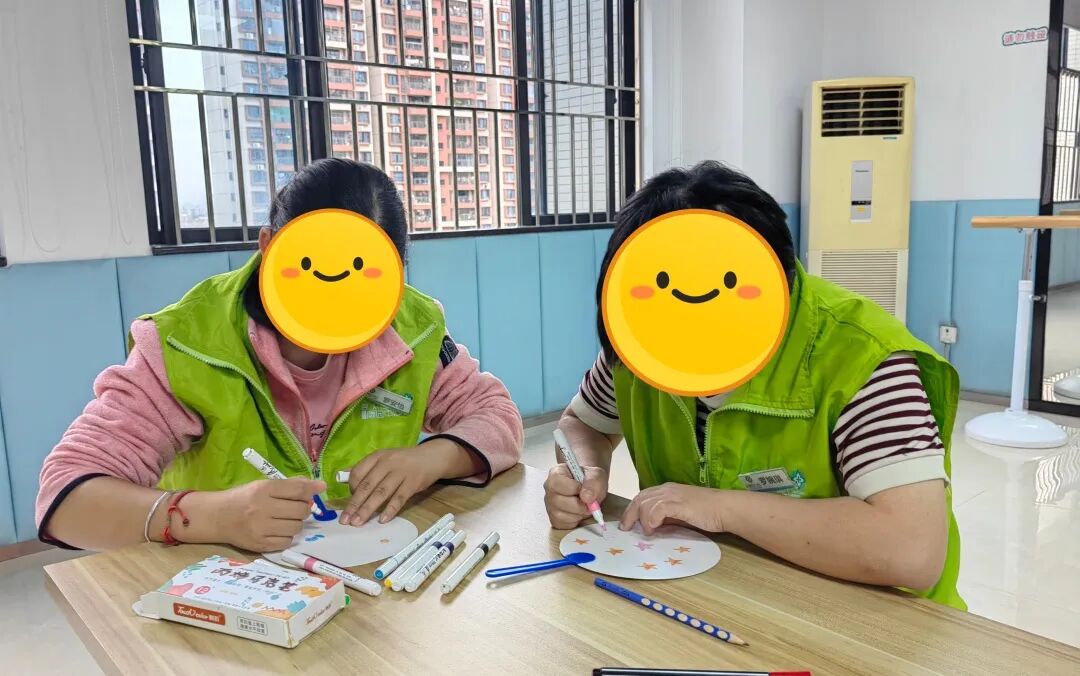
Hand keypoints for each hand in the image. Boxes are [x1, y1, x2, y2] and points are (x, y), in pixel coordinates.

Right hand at [216, 478, 325, 551]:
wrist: (217, 517)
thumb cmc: (244, 498)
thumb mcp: (263, 485)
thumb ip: (289, 485)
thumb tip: (318, 486)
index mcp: (263, 489)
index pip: (297, 490)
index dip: (312, 489)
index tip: (321, 487)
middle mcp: (262, 508)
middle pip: (301, 510)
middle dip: (304, 508)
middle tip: (297, 508)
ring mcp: (261, 528)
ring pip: (296, 527)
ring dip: (296, 523)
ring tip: (286, 519)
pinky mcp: (260, 545)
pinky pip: (287, 541)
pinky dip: (287, 536)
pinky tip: (278, 530)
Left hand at [340, 442, 467, 525]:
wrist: (432, 457)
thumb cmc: (404, 462)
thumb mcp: (385, 459)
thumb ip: (367, 469)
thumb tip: (342, 480)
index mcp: (377, 456)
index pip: (358, 472)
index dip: (351, 489)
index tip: (351, 501)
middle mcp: (387, 463)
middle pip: (367, 485)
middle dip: (354, 504)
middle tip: (345, 520)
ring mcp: (401, 472)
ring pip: (380, 493)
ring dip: (367, 509)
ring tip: (358, 522)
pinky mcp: (413, 483)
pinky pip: (399, 498)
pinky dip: (390, 509)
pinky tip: (382, 520)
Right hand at [543, 463, 608, 528]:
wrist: (590, 490)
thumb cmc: (590, 481)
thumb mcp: (597, 475)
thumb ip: (593, 482)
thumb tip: (586, 497)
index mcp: (556, 474)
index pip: (557, 482)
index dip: (573, 487)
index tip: (583, 488)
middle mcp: (549, 490)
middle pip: (558, 501)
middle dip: (579, 505)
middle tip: (589, 502)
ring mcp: (550, 505)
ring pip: (561, 515)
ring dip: (578, 514)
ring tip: (584, 507)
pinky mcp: (554, 519)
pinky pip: (563, 525)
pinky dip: (575, 521)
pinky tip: (579, 513)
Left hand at [619, 483, 725, 534]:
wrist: (725, 508)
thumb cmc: (707, 513)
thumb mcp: (681, 514)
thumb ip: (667, 517)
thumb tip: (652, 527)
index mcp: (667, 490)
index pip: (642, 496)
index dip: (631, 510)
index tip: (627, 524)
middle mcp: (667, 489)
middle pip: (640, 498)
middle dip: (630, 514)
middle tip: (626, 529)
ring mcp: (673, 495)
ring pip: (646, 502)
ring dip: (642, 518)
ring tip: (648, 532)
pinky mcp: (679, 503)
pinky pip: (658, 508)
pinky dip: (652, 518)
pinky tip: (654, 528)